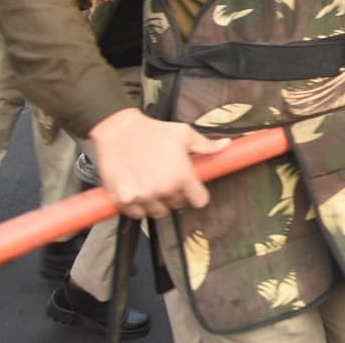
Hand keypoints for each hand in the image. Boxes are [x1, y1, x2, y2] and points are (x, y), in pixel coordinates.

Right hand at [88, 109, 229, 219]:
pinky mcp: (124, 200)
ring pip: (158, 212)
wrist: (119, 131)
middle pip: (178, 205)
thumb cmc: (152, 131)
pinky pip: (136, 214)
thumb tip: (225, 145)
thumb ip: (205, 145)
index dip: (197, 195)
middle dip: (175, 194)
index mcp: (182, 176)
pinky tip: (138, 190)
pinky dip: (138, 206)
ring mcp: (143, 196)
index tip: (193, 191)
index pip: (199, 201)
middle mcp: (164, 189)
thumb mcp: (183, 134)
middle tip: (167, 179)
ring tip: (152, 185)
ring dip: (157, 202)